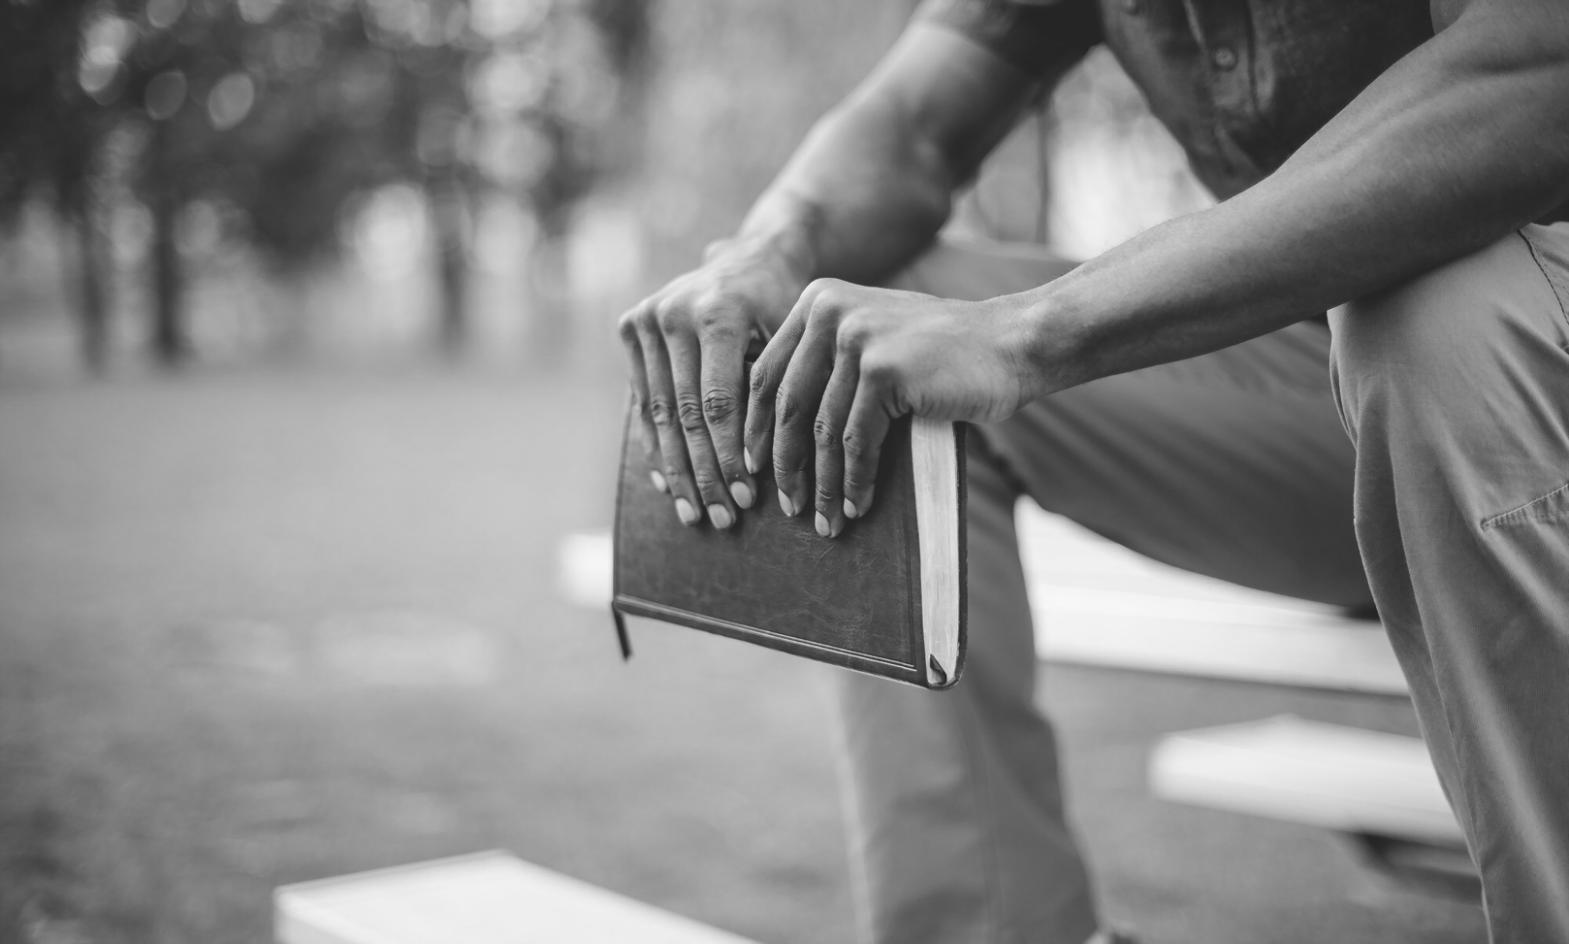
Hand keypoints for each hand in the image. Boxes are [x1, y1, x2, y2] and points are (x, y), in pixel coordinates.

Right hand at [617, 246, 806, 527]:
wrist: (749, 258)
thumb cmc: (784, 307)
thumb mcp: (790, 339)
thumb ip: (775, 390)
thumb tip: (774, 464)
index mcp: (716, 313)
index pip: (718, 402)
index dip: (730, 455)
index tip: (747, 499)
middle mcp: (672, 313)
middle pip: (685, 414)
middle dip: (705, 473)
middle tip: (723, 520)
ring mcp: (646, 319)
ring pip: (659, 414)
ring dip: (677, 471)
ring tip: (694, 515)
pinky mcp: (630, 328)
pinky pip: (642, 401)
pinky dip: (656, 446)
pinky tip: (669, 486)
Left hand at [744, 278, 1041, 537]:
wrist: (1011, 343)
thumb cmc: (941, 354)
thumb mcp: (872, 339)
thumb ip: (827, 363)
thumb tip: (776, 434)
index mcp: (817, 301)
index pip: (768, 374)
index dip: (756, 429)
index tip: (754, 470)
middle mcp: (829, 311)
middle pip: (789, 405)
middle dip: (784, 464)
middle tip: (785, 506)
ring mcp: (856, 338)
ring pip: (823, 430)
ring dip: (823, 485)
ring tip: (826, 521)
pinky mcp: (884, 369)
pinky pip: (857, 441)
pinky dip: (856, 480)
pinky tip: (859, 506)